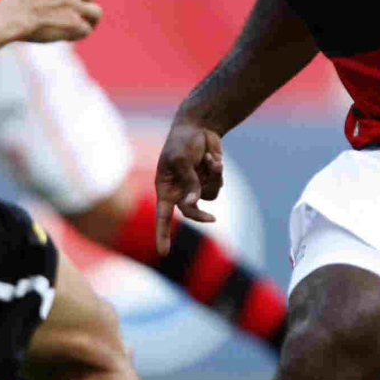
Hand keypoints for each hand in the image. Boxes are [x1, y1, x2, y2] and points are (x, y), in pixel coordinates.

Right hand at [1, 0, 101, 42]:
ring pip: (96, 12)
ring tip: (84, 25)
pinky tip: (71, 36)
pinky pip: (87, 30)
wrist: (11, 17)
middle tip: (74, 12)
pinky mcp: (75, 24)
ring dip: (90, 19)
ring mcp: (76, 5)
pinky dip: (79, 34)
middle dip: (83, 3)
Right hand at [154, 121, 224, 255]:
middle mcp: (179, 191)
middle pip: (190, 212)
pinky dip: (217, 173)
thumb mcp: (181, 159)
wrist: (199, 126)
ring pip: (208, 197)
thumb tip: (194, 202)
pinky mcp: (209, 181)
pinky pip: (217, 187)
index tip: (163, 252)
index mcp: (165, 187)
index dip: (162, 234)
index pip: (162, 215)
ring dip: (211, 178)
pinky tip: (212, 158)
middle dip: (200, 215)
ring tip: (208, 160)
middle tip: (211, 219)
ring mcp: (195, 187)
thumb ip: (188, 181)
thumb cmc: (182, 141)